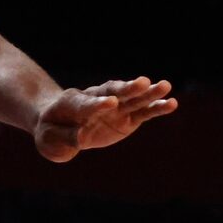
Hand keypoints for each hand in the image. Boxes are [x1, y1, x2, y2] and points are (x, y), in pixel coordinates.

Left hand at [35, 78, 176, 162]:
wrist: (58, 123)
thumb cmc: (52, 131)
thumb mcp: (50, 139)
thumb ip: (65, 138)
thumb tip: (81, 139)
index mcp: (72, 104)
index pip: (87, 103)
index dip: (98, 104)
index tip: (111, 103)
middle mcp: (96, 100)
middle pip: (112, 92)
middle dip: (127, 89)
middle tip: (143, 82)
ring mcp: (114, 108)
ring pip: (131, 99)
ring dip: (148, 93)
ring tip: (166, 86)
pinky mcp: (126, 118)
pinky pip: (142, 113)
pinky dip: (156, 109)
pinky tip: (172, 104)